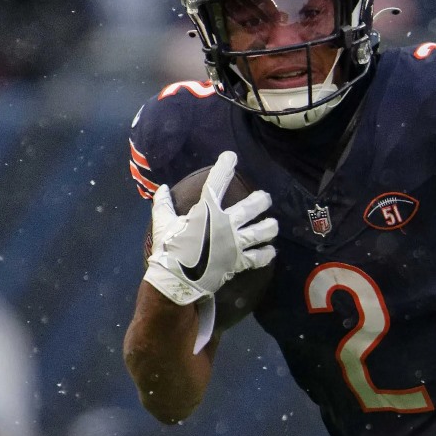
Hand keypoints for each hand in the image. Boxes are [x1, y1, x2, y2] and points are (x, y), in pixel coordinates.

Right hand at [143, 151, 277, 305]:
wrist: (176, 279)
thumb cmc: (170, 249)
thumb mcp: (163, 224)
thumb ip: (163, 205)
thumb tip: (162, 188)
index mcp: (207, 211)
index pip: (216, 182)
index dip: (225, 167)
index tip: (231, 156)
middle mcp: (226, 224)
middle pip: (251, 207)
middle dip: (261, 200)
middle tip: (265, 198)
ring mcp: (235, 243)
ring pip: (261, 232)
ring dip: (270, 227)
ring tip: (273, 225)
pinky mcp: (239, 262)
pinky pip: (258, 257)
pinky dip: (266, 254)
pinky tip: (270, 251)